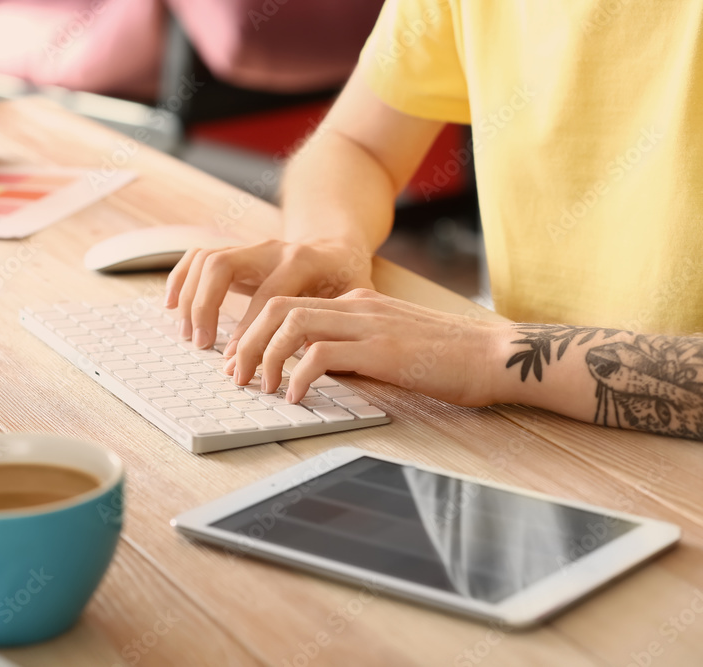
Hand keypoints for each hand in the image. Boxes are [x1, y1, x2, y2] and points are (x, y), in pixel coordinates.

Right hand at [164, 239, 374, 354]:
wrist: (337, 248)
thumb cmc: (346, 280)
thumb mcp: (352, 300)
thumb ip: (330, 325)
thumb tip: (307, 362)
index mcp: (302, 261)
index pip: (265, 298)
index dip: (248, 333)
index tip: (239, 364)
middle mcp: (271, 248)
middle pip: (222, 266)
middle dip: (205, 307)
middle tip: (202, 345)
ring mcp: (250, 247)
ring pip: (205, 260)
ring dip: (189, 297)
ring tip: (189, 334)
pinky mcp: (236, 252)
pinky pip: (197, 257)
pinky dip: (180, 279)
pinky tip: (171, 306)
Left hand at [227, 289, 506, 407]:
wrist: (496, 356)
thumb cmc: (449, 358)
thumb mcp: (390, 348)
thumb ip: (353, 352)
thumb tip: (316, 372)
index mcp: (357, 302)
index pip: (290, 305)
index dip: (257, 333)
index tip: (243, 362)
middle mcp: (357, 305)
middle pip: (279, 308)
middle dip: (248, 341)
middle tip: (236, 374)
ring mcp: (369, 323)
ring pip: (292, 324)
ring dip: (266, 356)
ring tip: (260, 386)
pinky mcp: (381, 349)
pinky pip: (321, 353)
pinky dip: (299, 374)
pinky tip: (298, 397)